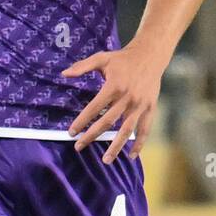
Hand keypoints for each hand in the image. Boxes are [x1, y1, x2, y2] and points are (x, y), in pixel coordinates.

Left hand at [61, 41, 164, 163]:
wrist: (150, 55)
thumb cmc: (122, 58)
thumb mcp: (102, 58)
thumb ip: (82, 66)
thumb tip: (64, 74)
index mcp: (114, 86)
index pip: (94, 108)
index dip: (82, 121)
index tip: (72, 133)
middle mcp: (127, 98)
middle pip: (107, 122)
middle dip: (92, 136)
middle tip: (79, 147)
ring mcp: (140, 105)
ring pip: (127, 130)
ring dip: (116, 146)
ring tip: (106, 160)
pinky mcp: (150, 108)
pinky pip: (144, 129)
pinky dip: (139, 143)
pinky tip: (131, 156)